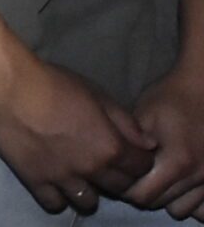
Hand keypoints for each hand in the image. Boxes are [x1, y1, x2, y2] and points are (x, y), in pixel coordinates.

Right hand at [0, 57, 156, 214]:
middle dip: (117, 179)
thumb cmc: (56, 83)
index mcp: (111, 147)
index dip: (138, 161)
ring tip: (79, 177)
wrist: (10, 84)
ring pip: (88, 203)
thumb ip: (125, 122)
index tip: (129, 155)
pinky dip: (57, 197)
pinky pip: (54, 204)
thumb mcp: (97, 94)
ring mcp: (63, 178)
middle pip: (119, 189)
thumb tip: (148, 144)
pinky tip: (55, 183)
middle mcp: (92, 169)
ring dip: (89, 191)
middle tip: (105, 165)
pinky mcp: (35, 180)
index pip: (141, 168)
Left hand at [126, 68, 203, 215]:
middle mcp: (197, 176)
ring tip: (157, 179)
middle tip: (134, 175)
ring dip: (167, 198)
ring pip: (183, 209)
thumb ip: (130, 143)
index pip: (143, 195)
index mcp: (176, 161)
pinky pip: (201, 207)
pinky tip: (178, 184)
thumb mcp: (143, 115)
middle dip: (144, 193)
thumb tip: (115, 166)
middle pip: (161, 204)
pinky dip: (188, 200)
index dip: (126, 188)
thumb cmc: (171, 99)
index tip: (119, 174)